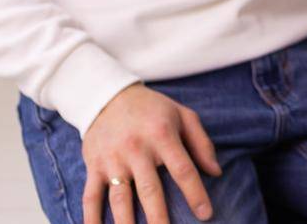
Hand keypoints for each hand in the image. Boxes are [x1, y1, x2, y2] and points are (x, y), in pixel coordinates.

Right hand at [81, 83, 221, 223]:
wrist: (108, 96)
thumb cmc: (153, 109)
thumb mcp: (183, 115)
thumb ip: (201, 143)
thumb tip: (216, 172)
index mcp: (163, 136)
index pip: (183, 170)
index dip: (195, 194)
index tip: (206, 214)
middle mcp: (137, 150)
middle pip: (150, 190)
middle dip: (160, 217)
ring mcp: (113, 160)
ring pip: (120, 198)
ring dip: (126, 223)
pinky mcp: (94, 166)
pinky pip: (91, 196)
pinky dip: (91, 217)